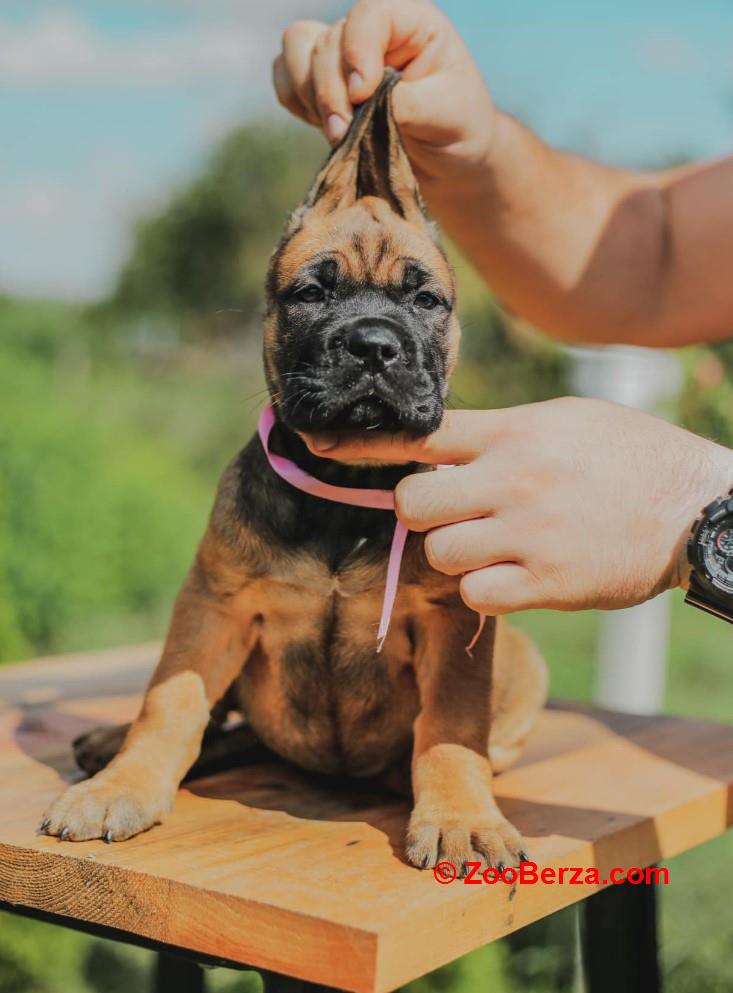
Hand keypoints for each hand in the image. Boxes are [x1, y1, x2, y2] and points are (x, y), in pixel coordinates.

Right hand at [273, 0, 494, 184]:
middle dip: (329, 88)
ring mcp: (343, 55)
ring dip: (306, 93)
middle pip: (327, 39)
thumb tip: (362, 102)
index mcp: (411, 23)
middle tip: (342, 132)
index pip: (370, 14)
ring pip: (298, 49)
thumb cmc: (461, 129)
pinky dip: (293, 100)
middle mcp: (372, 32)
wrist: (450, 161)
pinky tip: (318, 124)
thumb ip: (408, 104)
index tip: (362, 94)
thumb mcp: (448, 115)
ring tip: (334, 133)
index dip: (357, 49)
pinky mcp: (323, 84)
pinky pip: (286, 76)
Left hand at [305, 398, 732, 613]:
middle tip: (447, 515)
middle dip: (416, 514)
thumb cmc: (629, 455)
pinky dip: (483, 591)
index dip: (362, 441)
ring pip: (437, 554)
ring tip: (491, 545)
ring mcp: (528, 533)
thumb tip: (442, 446)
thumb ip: (500, 433)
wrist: (696, 506)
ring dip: (452, 555)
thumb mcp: (564, 421)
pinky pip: (476, 595)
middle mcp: (512, 480)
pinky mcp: (546, 582)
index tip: (319, 441)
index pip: (419, 435)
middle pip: (410, 504)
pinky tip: (513, 575)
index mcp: (514, 433)